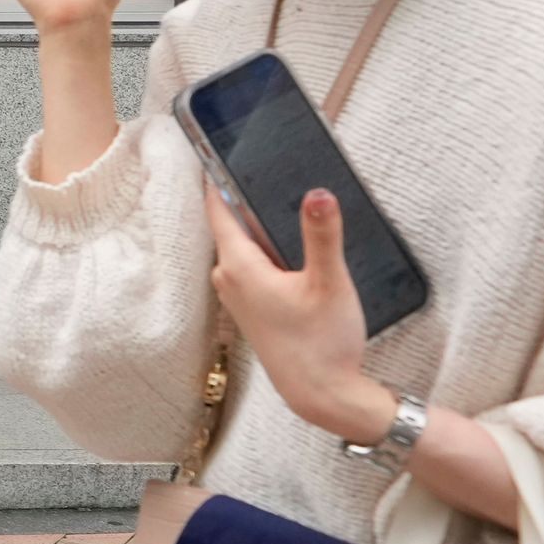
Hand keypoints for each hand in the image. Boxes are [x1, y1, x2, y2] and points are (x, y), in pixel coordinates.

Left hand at [203, 186, 395, 442]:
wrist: (322, 396)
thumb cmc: (323, 342)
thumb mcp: (329, 281)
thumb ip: (322, 235)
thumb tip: (318, 193)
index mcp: (239, 267)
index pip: (218, 209)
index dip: (217, 177)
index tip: (214, 147)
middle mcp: (229, 280)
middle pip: (230, 225)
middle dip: (243, 197)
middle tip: (259, 161)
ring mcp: (238, 297)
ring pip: (242, 246)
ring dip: (256, 225)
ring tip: (278, 196)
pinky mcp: (252, 309)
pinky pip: (250, 265)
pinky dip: (264, 249)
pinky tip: (288, 244)